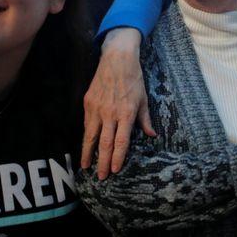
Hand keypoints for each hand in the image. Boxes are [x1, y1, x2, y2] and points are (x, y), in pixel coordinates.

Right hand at [81, 28, 154, 179]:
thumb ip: (145, 119)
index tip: (115, 170)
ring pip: (90, 136)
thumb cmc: (134, 79)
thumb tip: (152, 135)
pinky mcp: (88, 103)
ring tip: (87, 166)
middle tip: (101, 177)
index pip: (121, 141)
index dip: (118, 157)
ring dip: (88, 153)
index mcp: (126, 113)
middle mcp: (110, 113)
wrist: (117, 59)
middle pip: (105, 143)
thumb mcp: (144, 99)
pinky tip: (85, 146)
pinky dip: (85, 137)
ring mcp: (97, 108)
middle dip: (103, 162)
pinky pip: (86, 124)